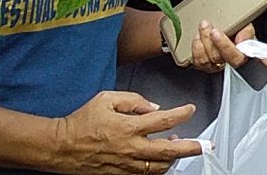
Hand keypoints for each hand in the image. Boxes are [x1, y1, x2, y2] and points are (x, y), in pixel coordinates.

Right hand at [51, 91, 202, 173]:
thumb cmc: (82, 121)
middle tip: (206, 146)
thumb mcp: (107, 99)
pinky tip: (161, 160)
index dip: (182, 114)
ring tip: (180, 148)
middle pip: (168, 152)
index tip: (190, 109)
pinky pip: (144, 174)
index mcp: (129, 127)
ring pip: (159, 167)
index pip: (164, 121)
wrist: (60, 146)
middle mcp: (130, 148)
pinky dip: (156, 168)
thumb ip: (134, 100)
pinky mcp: (120, 174)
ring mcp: (126, 164)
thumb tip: (154, 107)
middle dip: (191, 148)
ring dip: (174, 158)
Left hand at [190, 21, 266, 76]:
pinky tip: (198, 39)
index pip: (264, 57)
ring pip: (212, 59)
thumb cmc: (231, 26)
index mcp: (248, 48)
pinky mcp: (205, 66)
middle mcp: (235, 60)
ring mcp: (220, 65)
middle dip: (219, 42)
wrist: (215, 27)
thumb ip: (245, 30)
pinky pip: (199, 61)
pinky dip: (196, 48)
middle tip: (213, 28)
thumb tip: (242, 41)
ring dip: (205, 41)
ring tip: (204, 26)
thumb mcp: (242, 23)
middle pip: (230, 57)